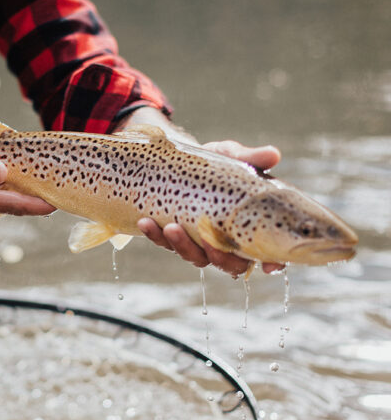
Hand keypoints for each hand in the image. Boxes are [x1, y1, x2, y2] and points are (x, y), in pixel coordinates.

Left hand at [138, 139, 285, 276]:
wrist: (182, 159)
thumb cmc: (217, 161)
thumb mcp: (232, 156)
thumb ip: (250, 158)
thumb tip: (273, 154)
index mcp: (250, 225)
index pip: (268, 252)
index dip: (273, 262)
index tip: (268, 265)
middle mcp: (228, 241)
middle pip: (230, 264)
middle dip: (219, 257)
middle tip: (206, 238)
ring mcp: (201, 242)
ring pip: (196, 257)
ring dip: (183, 246)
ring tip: (171, 227)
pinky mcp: (175, 237)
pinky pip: (166, 243)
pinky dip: (156, 235)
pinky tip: (146, 222)